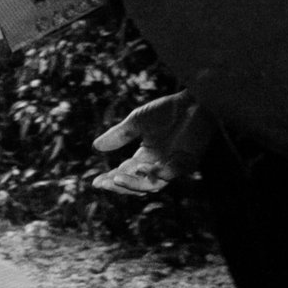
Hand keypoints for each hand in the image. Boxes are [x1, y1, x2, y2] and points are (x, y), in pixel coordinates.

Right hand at [92, 91, 213, 194]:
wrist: (192, 101)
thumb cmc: (167, 110)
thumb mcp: (136, 121)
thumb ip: (119, 135)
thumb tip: (95, 146)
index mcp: (145, 157)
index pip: (125, 173)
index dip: (110, 179)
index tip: (95, 182)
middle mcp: (158, 165)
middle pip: (137, 184)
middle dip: (120, 185)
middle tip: (105, 183)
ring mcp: (173, 166)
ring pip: (153, 185)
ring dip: (134, 183)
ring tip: (117, 178)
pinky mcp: (187, 162)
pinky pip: (171, 174)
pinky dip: (157, 174)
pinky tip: (142, 168)